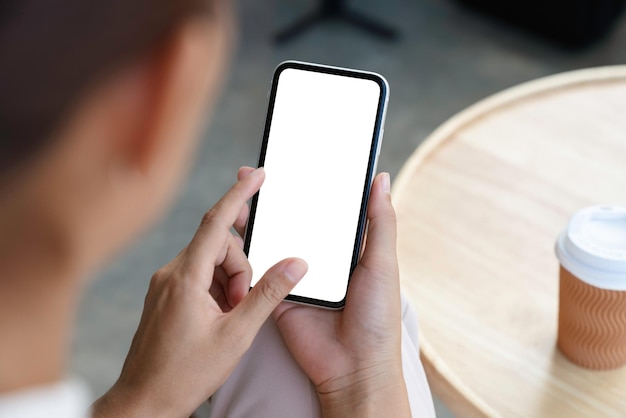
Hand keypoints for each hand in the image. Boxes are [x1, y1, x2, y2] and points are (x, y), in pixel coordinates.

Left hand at [93, 167, 307, 417]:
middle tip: (241, 305)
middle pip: (219, 246)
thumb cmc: (185, 373)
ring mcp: (166, 284)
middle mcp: (171, 273)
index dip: (240, 195)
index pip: (217, 222)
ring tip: (228, 319)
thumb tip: (295, 264)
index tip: (257, 175)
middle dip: (240, 269)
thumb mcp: (237, 335)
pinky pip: (198, 276)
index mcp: (186, 277)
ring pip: (210, 262)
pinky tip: (218, 317)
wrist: (145, 402)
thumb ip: (268, 294)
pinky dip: (216, 290)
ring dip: (229, 283)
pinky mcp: (165, 295)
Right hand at [239, 167, 410, 416]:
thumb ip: (380, 222)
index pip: (324, 209)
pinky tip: (237, 230)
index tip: (291, 162)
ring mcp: (295, 275)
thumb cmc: (377, 317)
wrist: (354, 368)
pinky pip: (260, 270)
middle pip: (293, 221)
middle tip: (256, 173)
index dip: (308, 185)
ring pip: (272, 241)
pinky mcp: (277, 294)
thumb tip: (380, 178)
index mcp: (344, 248)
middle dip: (275, 198)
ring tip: (241, 195)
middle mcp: (318, 258)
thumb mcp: (384, 263)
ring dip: (257, 219)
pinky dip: (248, 252)